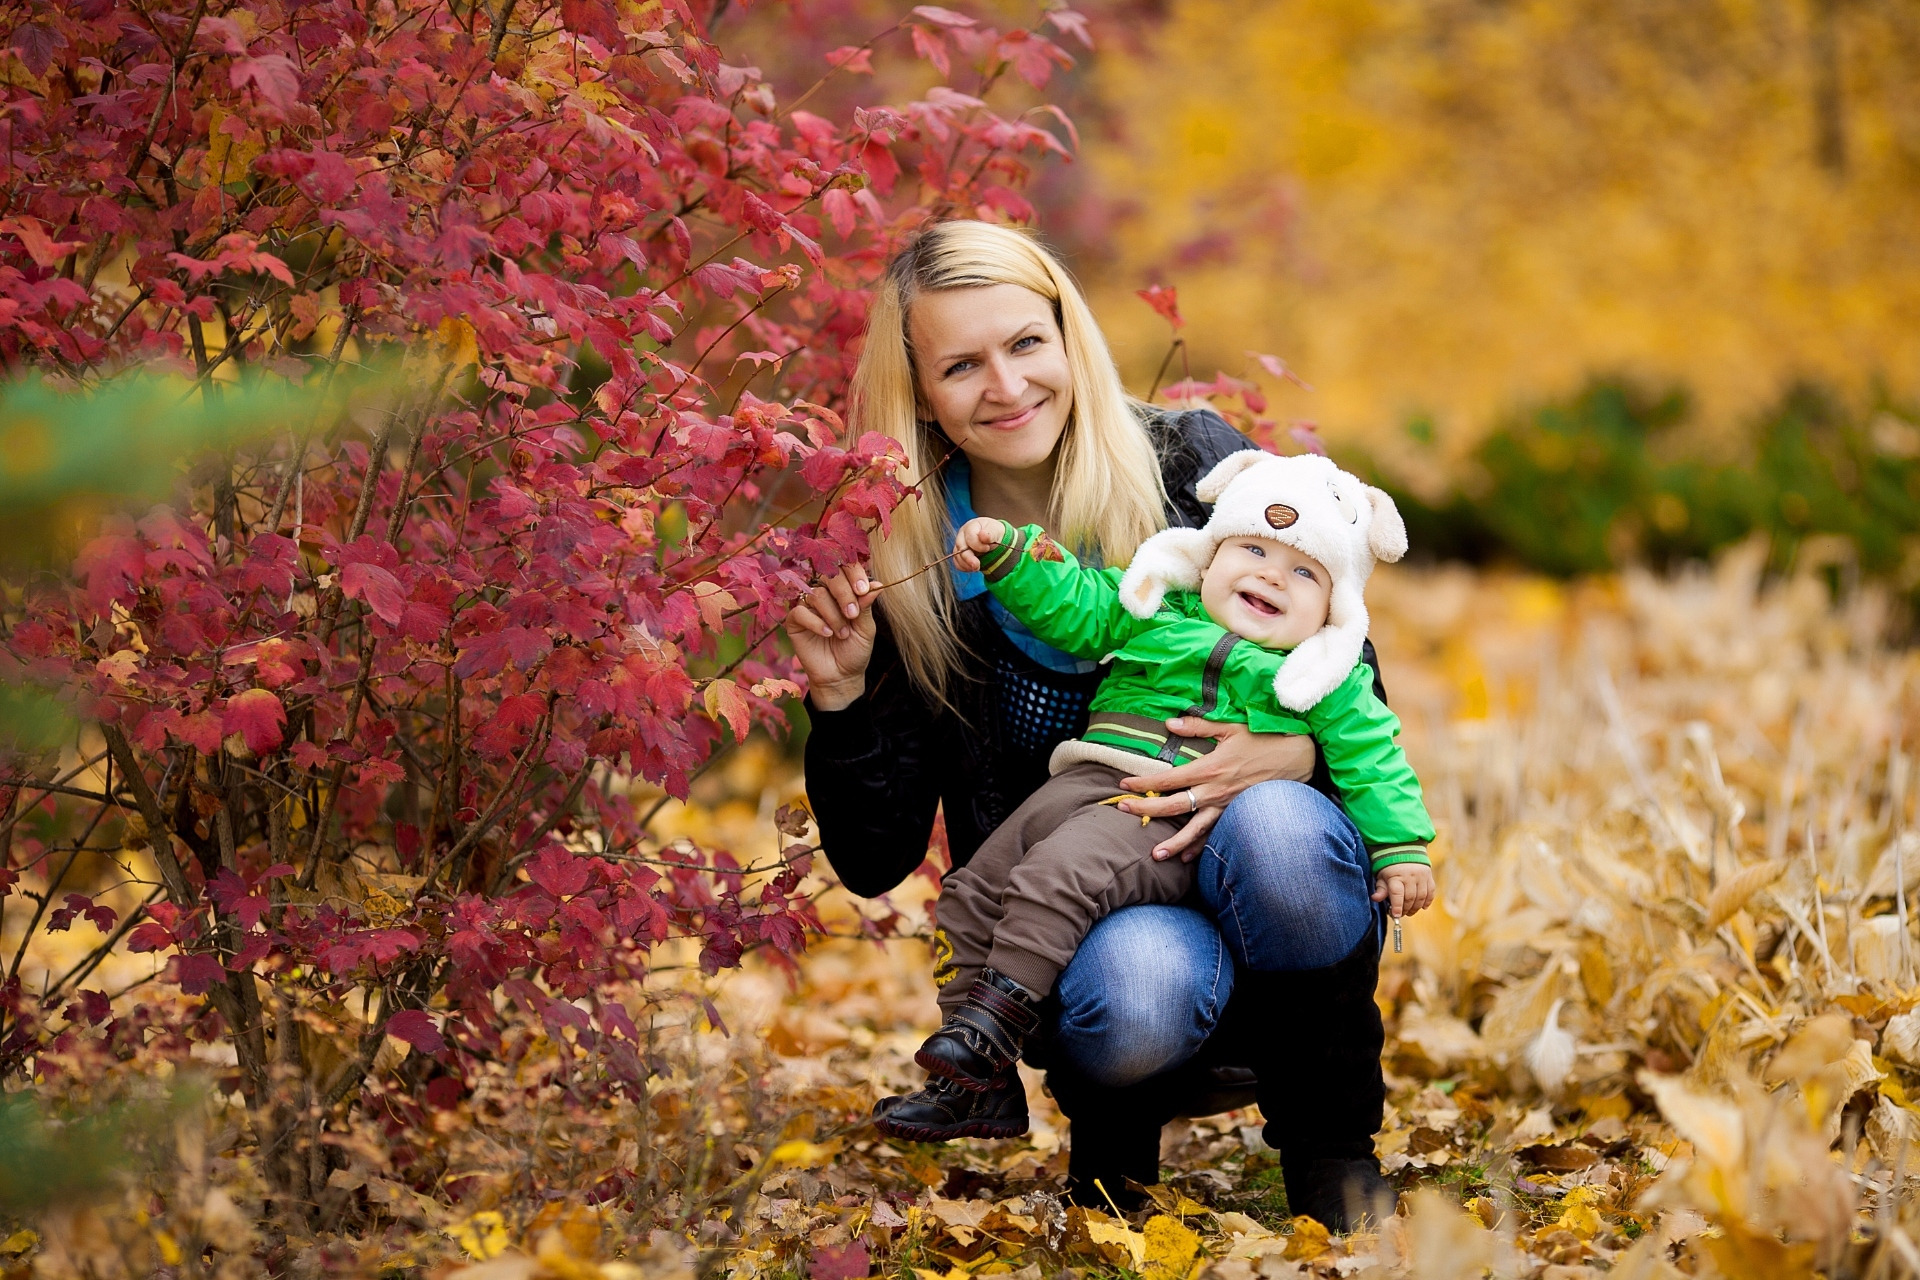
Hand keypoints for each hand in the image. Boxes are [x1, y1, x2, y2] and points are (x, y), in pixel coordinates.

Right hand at [783, 562, 876, 710]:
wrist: (841, 676)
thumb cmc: (855, 650)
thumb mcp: (866, 628)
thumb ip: (867, 606)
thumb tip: (876, 584)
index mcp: (844, 590)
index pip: (845, 568)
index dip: (854, 573)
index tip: (864, 590)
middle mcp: (825, 593)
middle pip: (829, 576)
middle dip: (844, 594)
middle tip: (853, 615)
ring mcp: (808, 605)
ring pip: (816, 594)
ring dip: (833, 615)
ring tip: (842, 634)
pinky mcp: (794, 620)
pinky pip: (800, 611)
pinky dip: (816, 622)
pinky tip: (827, 633)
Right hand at [951, 517, 1006, 573]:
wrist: (994, 539)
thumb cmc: (994, 533)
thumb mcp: (995, 531)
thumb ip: (990, 534)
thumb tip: (983, 535)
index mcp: (971, 526)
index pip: (970, 536)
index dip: (978, 545)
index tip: (987, 548)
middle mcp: (962, 535)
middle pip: (960, 547)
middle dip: (968, 558)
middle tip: (977, 565)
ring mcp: (960, 545)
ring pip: (957, 556)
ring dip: (966, 564)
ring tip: (977, 567)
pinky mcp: (959, 555)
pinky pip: (957, 563)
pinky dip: (964, 567)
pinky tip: (972, 568)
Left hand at [1117, 720, 1319, 862]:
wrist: (1299, 758)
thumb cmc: (1265, 738)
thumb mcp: (1231, 727)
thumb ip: (1198, 727)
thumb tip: (1169, 723)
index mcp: (1209, 768)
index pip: (1168, 780)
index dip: (1144, 783)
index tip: (1124, 784)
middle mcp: (1215, 792)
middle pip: (1173, 806)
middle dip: (1146, 809)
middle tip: (1123, 811)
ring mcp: (1227, 807)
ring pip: (1195, 830)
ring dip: (1174, 843)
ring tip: (1155, 855)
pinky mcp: (1238, 814)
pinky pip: (1217, 835)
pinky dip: (1202, 847)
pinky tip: (1187, 857)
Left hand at [1373, 864, 1435, 917]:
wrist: (1404, 849)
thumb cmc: (1390, 865)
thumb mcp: (1382, 875)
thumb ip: (1380, 888)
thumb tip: (1375, 898)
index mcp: (1396, 876)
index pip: (1397, 894)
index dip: (1397, 906)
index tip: (1396, 915)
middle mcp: (1410, 876)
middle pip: (1410, 898)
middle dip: (1405, 909)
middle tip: (1401, 914)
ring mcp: (1421, 876)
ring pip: (1421, 897)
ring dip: (1416, 908)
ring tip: (1410, 912)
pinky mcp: (1429, 876)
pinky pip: (1430, 892)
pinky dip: (1427, 901)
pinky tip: (1422, 907)